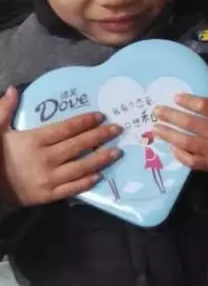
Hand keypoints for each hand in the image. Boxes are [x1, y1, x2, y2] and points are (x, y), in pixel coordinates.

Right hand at [0, 87, 121, 206]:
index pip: (65, 129)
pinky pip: (71, 189)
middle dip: (99, 136)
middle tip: (118, 129)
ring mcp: (48, 179)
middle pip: (78, 146)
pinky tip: (100, 176)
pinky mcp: (48, 195)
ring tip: (117, 152)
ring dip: (100, 159)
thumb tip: (13, 89)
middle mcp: (45, 159)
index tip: (100, 116)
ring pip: (80, 167)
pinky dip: (86, 183)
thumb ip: (4, 109)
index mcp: (34, 141)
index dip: (84, 122)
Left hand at [154, 65, 207, 172]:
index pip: (205, 106)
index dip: (188, 101)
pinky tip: (170, 147)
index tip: (175, 97)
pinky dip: (180, 155)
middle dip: (171, 116)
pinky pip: (191, 161)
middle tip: (156, 110)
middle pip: (191, 124)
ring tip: (155, 128)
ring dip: (169, 135)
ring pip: (188, 142)